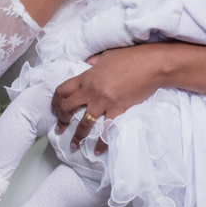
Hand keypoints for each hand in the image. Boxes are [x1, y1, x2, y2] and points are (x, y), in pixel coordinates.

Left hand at [52, 44, 170, 153]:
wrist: (151, 65)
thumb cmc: (130, 57)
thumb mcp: (107, 55)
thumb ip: (94, 62)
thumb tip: (87, 64)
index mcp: (87, 77)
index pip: (63, 90)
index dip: (55, 101)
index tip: (54, 109)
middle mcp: (91, 91)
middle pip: (67, 108)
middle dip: (61, 120)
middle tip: (59, 128)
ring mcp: (104, 102)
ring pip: (84, 123)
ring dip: (77, 136)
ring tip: (74, 145)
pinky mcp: (118, 110)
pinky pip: (106, 130)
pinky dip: (101, 142)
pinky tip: (97, 151)